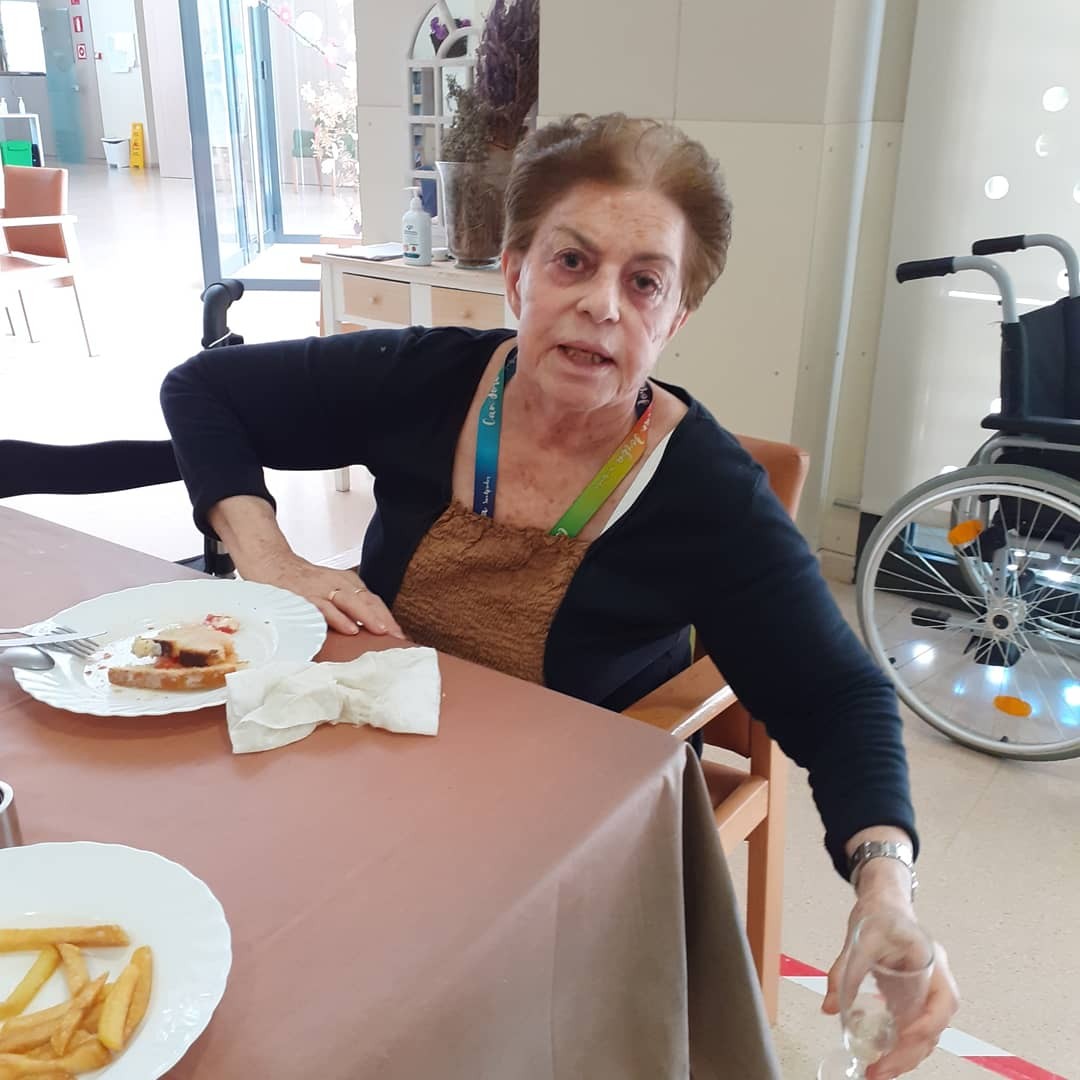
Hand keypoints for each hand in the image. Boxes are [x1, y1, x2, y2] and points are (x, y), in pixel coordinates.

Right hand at [254, 557, 404, 638]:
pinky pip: (325, 607)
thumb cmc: (303, 582)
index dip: (387, 617)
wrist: (271, 563)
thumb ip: (347, 605)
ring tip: (380, 631)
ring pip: (350, 602)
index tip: (400, 635)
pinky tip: (350, 628)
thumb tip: (367, 630)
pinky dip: (338, 617)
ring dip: (366, 616)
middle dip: (383, 619)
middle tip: (396, 636)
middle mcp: (337, 583)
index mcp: (347, 582)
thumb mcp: (330, 589)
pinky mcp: (304, 595)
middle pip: (366, 600)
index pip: (373, 600)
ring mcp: (321, 588)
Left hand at [823, 867, 958, 1078]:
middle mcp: (936, 978)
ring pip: (928, 1031)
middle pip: (935, 1024)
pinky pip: (916, 1026)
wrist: (884, 902)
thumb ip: (843, 972)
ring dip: (907, 1055)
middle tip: (880, 1071)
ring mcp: (930, 990)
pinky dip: (903, 1045)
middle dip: (910, 1053)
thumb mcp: (858, 939)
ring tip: (879, 1072)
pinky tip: (883, 1058)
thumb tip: (828, 1007)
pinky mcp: (917, 998)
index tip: (902, 1037)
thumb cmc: (877, 914)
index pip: (942, 999)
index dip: (926, 1023)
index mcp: (929, 958)